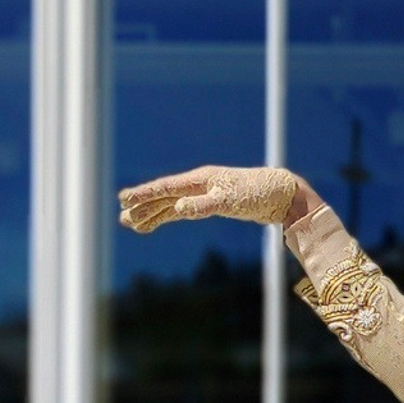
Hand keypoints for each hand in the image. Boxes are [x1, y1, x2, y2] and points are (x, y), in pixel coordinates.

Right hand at [117, 165, 310, 232]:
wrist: (281, 194)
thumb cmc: (258, 193)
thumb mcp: (230, 200)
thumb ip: (203, 205)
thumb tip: (178, 209)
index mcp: (200, 179)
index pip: (166, 187)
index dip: (144, 194)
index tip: (124, 199)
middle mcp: (199, 185)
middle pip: (164, 196)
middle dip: (143, 207)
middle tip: (122, 218)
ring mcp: (204, 194)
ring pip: (171, 204)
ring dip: (152, 214)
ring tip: (132, 223)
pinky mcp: (212, 204)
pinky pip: (183, 211)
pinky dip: (169, 217)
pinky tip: (157, 223)